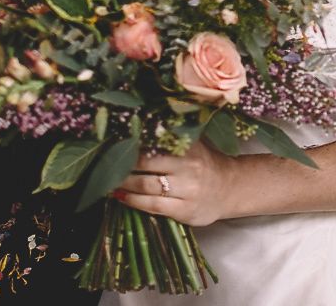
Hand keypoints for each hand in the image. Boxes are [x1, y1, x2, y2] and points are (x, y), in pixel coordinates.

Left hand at [114, 142, 233, 226]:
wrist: (230, 188)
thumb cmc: (204, 162)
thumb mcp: (192, 143)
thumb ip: (169, 136)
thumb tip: (136, 125)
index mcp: (188, 146)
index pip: (154, 142)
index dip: (131, 143)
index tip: (112, 142)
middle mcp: (188, 167)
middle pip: (147, 164)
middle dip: (123, 165)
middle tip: (105, 163)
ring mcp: (187, 191)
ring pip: (147, 186)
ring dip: (124, 184)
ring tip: (108, 181)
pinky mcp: (185, 211)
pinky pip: (153, 206)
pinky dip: (134, 202)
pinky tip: (122, 197)